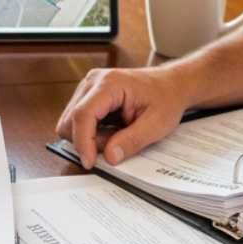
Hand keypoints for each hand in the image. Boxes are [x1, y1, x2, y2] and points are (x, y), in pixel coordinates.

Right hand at [56, 67, 189, 168]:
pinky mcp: (88, 95)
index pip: (83, 114)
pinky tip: (111, 130)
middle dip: (89, 140)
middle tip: (116, 145)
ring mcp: (89, 86)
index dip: (82, 141)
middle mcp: (94, 81)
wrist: (171, 84)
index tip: (90, 162)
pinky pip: (77, 120)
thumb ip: (132, 141)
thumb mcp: (156, 125)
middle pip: (72, 119)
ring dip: (89, 137)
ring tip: (116, 135)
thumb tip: (109, 157)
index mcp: (110, 83)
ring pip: (71, 121)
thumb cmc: (165, 99)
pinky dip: (91, 132)